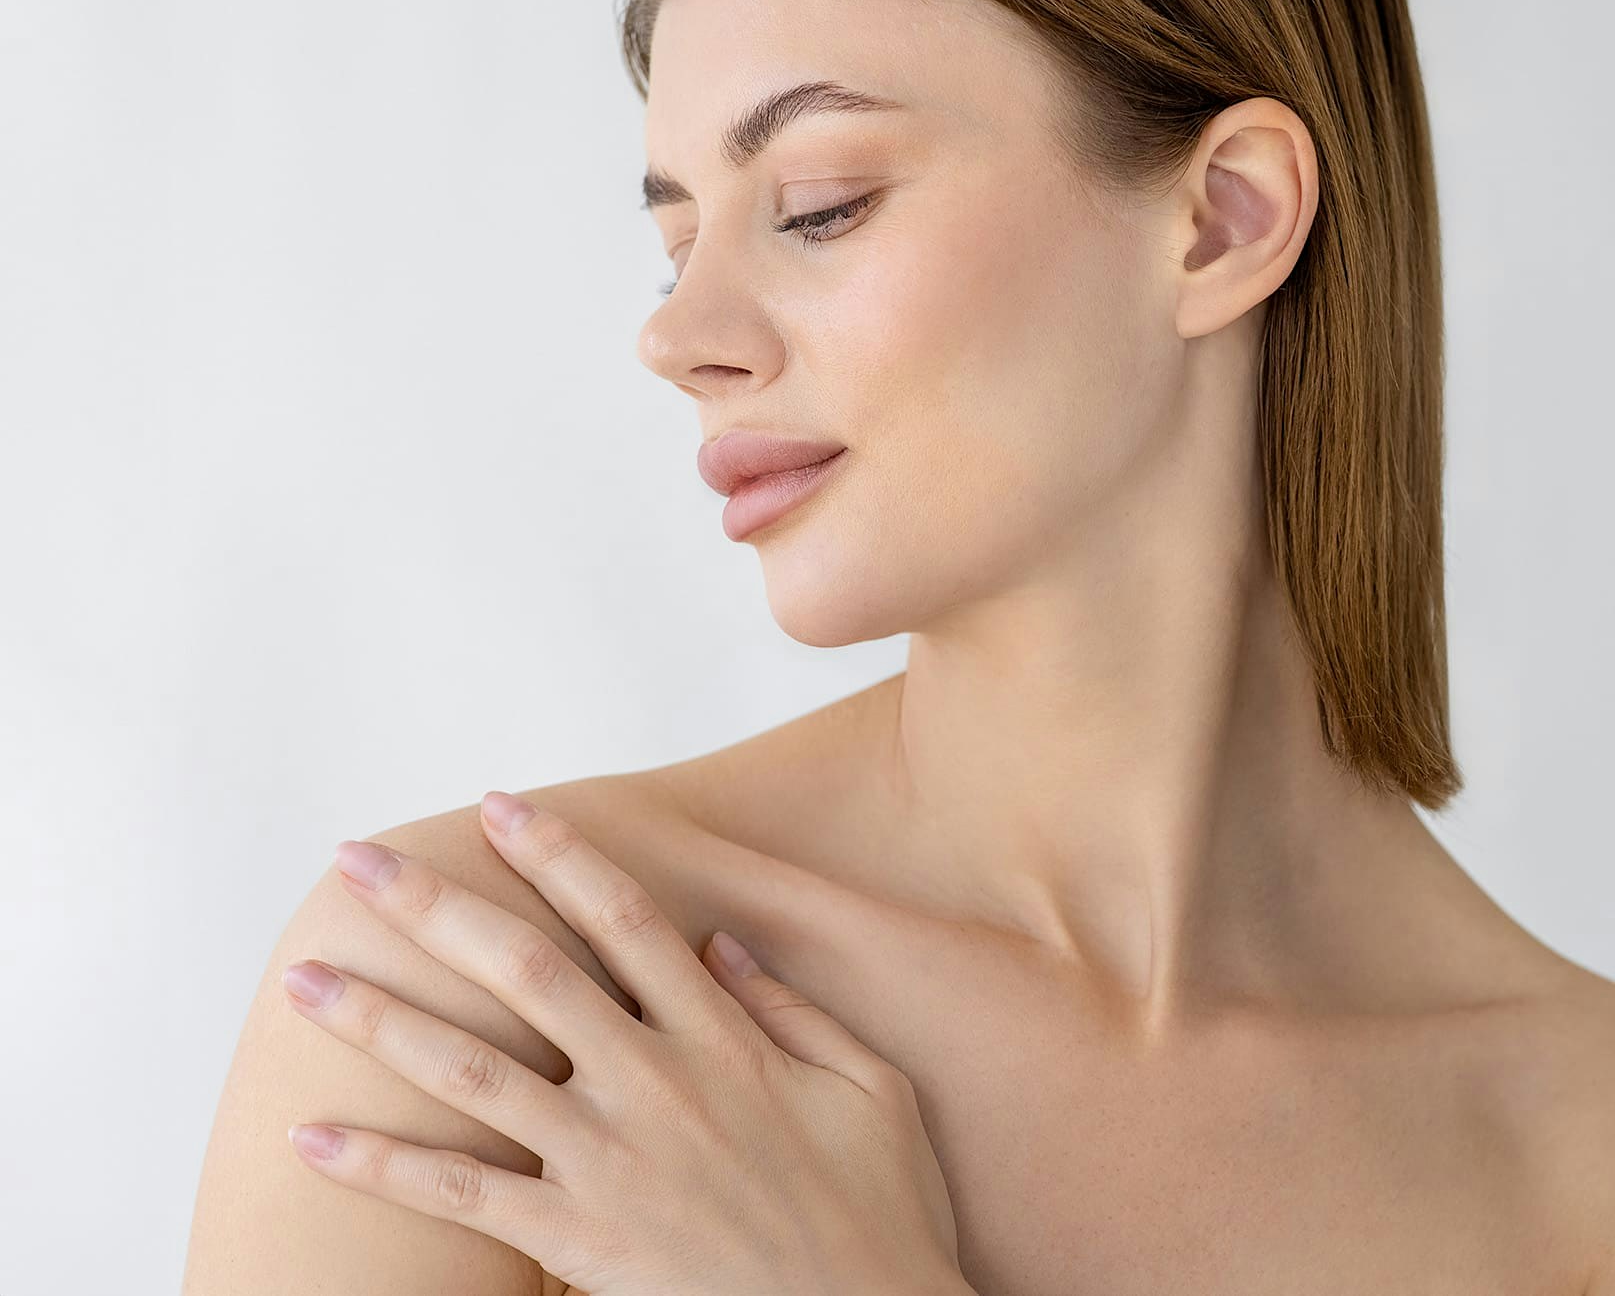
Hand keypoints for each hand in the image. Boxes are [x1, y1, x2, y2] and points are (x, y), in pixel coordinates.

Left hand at [279, 791, 968, 1295]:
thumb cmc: (881, 1214)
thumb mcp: (871, 1089)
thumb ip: (794, 1010)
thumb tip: (724, 943)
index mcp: (723, 1040)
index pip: (626, 919)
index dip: (560, 855)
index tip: (501, 807)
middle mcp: (653, 1082)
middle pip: (524, 969)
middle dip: (434, 907)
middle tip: (357, 861)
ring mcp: (608, 1160)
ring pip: (471, 1069)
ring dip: (378, 1018)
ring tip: (303, 979)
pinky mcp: (579, 1237)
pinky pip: (461, 1194)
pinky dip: (382, 1166)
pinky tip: (310, 1137)